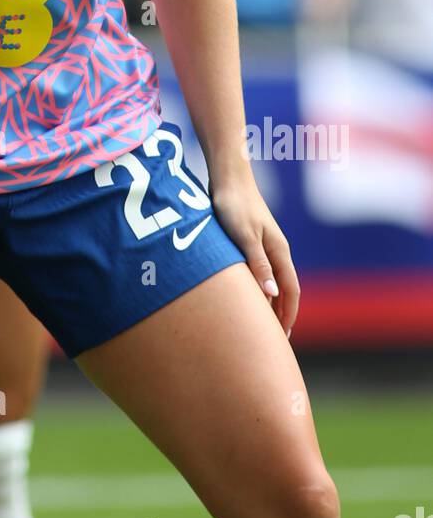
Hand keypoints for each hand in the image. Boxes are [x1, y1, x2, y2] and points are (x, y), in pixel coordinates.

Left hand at [209, 174, 299, 337]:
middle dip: (281, 314)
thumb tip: (272, 294)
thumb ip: (258, 264)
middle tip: (273, 341)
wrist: (227, 176)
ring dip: (270, 303)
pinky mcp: (250, 240)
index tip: (282, 339)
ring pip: (273, 281)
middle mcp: (276, 250)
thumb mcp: (244, 236)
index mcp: (279, 251)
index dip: (288, 315)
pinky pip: (260, 271)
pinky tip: (248, 295)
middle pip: (285, 289)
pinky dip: (258, 288)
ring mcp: (264, 245)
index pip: (291, 291)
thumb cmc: (234, 205)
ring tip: (261, 325)